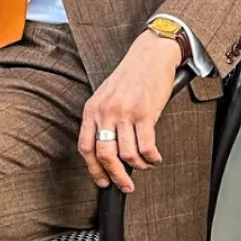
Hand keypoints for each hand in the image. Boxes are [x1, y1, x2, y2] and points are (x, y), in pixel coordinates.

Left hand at [78, 31, 182, 192]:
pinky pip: (147, 146)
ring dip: (138, 167)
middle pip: (105, 155)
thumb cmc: (129, 76)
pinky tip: (155, 158)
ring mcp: (125, 113)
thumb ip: (102, 119)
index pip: (86, 147)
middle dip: (115, 176)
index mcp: (92, 110)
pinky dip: (152, 158)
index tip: (102, 181)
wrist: (150, 55)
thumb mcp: (105, 96)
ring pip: (127, 154)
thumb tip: (106, 149)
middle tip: (125, 186)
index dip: (93, 169)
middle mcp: (105, 113)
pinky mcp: (145, 113)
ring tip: (144, 166)